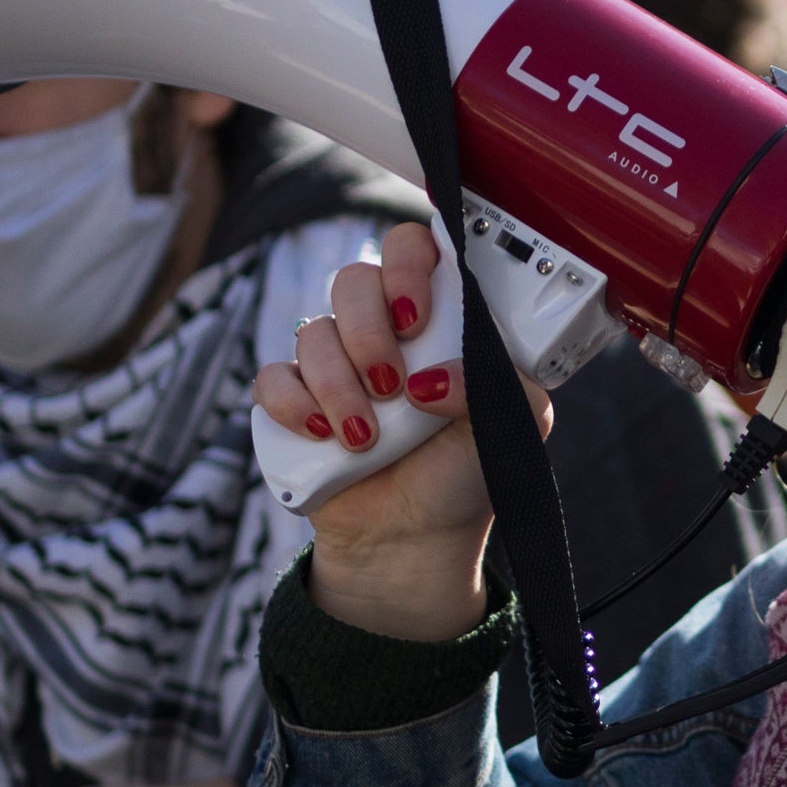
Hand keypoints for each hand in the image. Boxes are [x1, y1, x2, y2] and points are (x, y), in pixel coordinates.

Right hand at [251, 222, 543, 642]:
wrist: (415, 538)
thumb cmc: (467, 472)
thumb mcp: (514, 424)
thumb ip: (499, 381)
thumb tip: (433, 375)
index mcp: (438, 317)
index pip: (414, 247)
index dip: (407, 264)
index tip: (417, 316)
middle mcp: (382, 329)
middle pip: (353, 280)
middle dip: (369, 333)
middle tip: (393, 385)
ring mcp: (334, 362)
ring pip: (312, 331)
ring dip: (339, 386)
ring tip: (366, 438)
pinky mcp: (294, 400)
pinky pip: (272, 377)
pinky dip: (295, 406)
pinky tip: (325, 437)